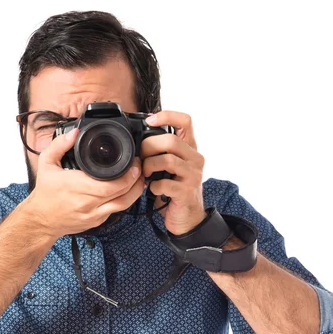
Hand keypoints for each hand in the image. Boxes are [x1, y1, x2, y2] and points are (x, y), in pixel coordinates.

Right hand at [25, 128, 145, 238]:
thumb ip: (59, 145)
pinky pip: (116, 211)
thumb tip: (75, 132)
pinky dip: (125, 200)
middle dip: (135, 179)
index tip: (133, 162)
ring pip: (123, 205)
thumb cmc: (45, 192)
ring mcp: (93, 215)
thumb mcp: (46, 163)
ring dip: (135, 191)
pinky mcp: (96, 222)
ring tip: (140, 178)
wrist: (41, 220)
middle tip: (139, 166)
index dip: (127, 175)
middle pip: (121, 194)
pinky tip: (129, 190)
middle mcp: (86, 203)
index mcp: (75, 186)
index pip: (109, 185)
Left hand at [141, 111, 205, 234]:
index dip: (167, 116)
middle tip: (142, 158)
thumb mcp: (170, 166)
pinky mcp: (186, 192)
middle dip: (149, 147)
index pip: (185, 121)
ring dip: (149, 166)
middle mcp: (195, 158)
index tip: (149, 120)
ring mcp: (193, 175)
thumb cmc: (175, 188)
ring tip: (145, 174)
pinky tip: (152, 188)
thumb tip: (138, 139)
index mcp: (190, 148)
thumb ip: (161, 150)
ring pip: (167, 160)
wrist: (188, 217)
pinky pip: (164, 183)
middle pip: (171, 141)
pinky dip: (153, 185)